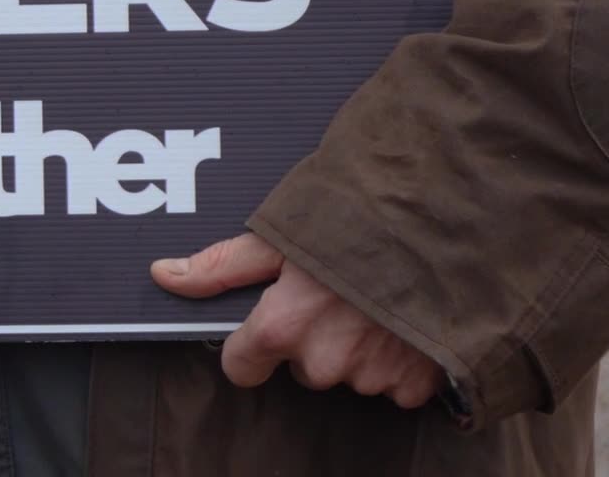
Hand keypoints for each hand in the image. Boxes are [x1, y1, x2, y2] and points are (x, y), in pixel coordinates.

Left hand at [151, 234, 445, 409]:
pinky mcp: (413, 386)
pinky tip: (403, 317)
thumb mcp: (280, 236)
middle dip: (313, 335)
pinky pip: (392, 383)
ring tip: (374, 297)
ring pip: (347, 372)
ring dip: (356, 344)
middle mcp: (322, 363)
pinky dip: (397, 358)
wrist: (443, 226)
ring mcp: (370, 377)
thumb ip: (222, 265)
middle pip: (300, 364)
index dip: (251, 344)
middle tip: (336, 290)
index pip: (241, 367)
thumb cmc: (356, 222)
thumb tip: (165, 276)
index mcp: (282, 328)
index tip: (268, 321)